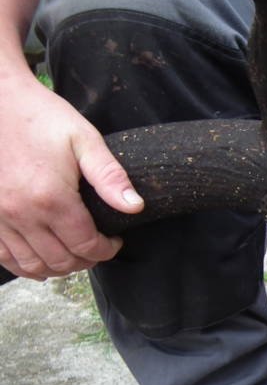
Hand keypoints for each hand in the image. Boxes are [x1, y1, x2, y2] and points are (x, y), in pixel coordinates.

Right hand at [0, 72, 143, 280]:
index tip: (116, 240)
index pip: (86, 245)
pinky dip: (27, 265)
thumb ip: (110, 177)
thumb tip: (136, 207)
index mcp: (51, 198)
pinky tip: (43, 258)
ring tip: (75, 254)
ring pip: (33, 265)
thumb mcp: (83, 140)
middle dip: (87, 260)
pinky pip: (6, 257)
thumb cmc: (41, 117)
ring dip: (59, 267)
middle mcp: (22, 213)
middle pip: (62, 260)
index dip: (107, 250)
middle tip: (99, 248)